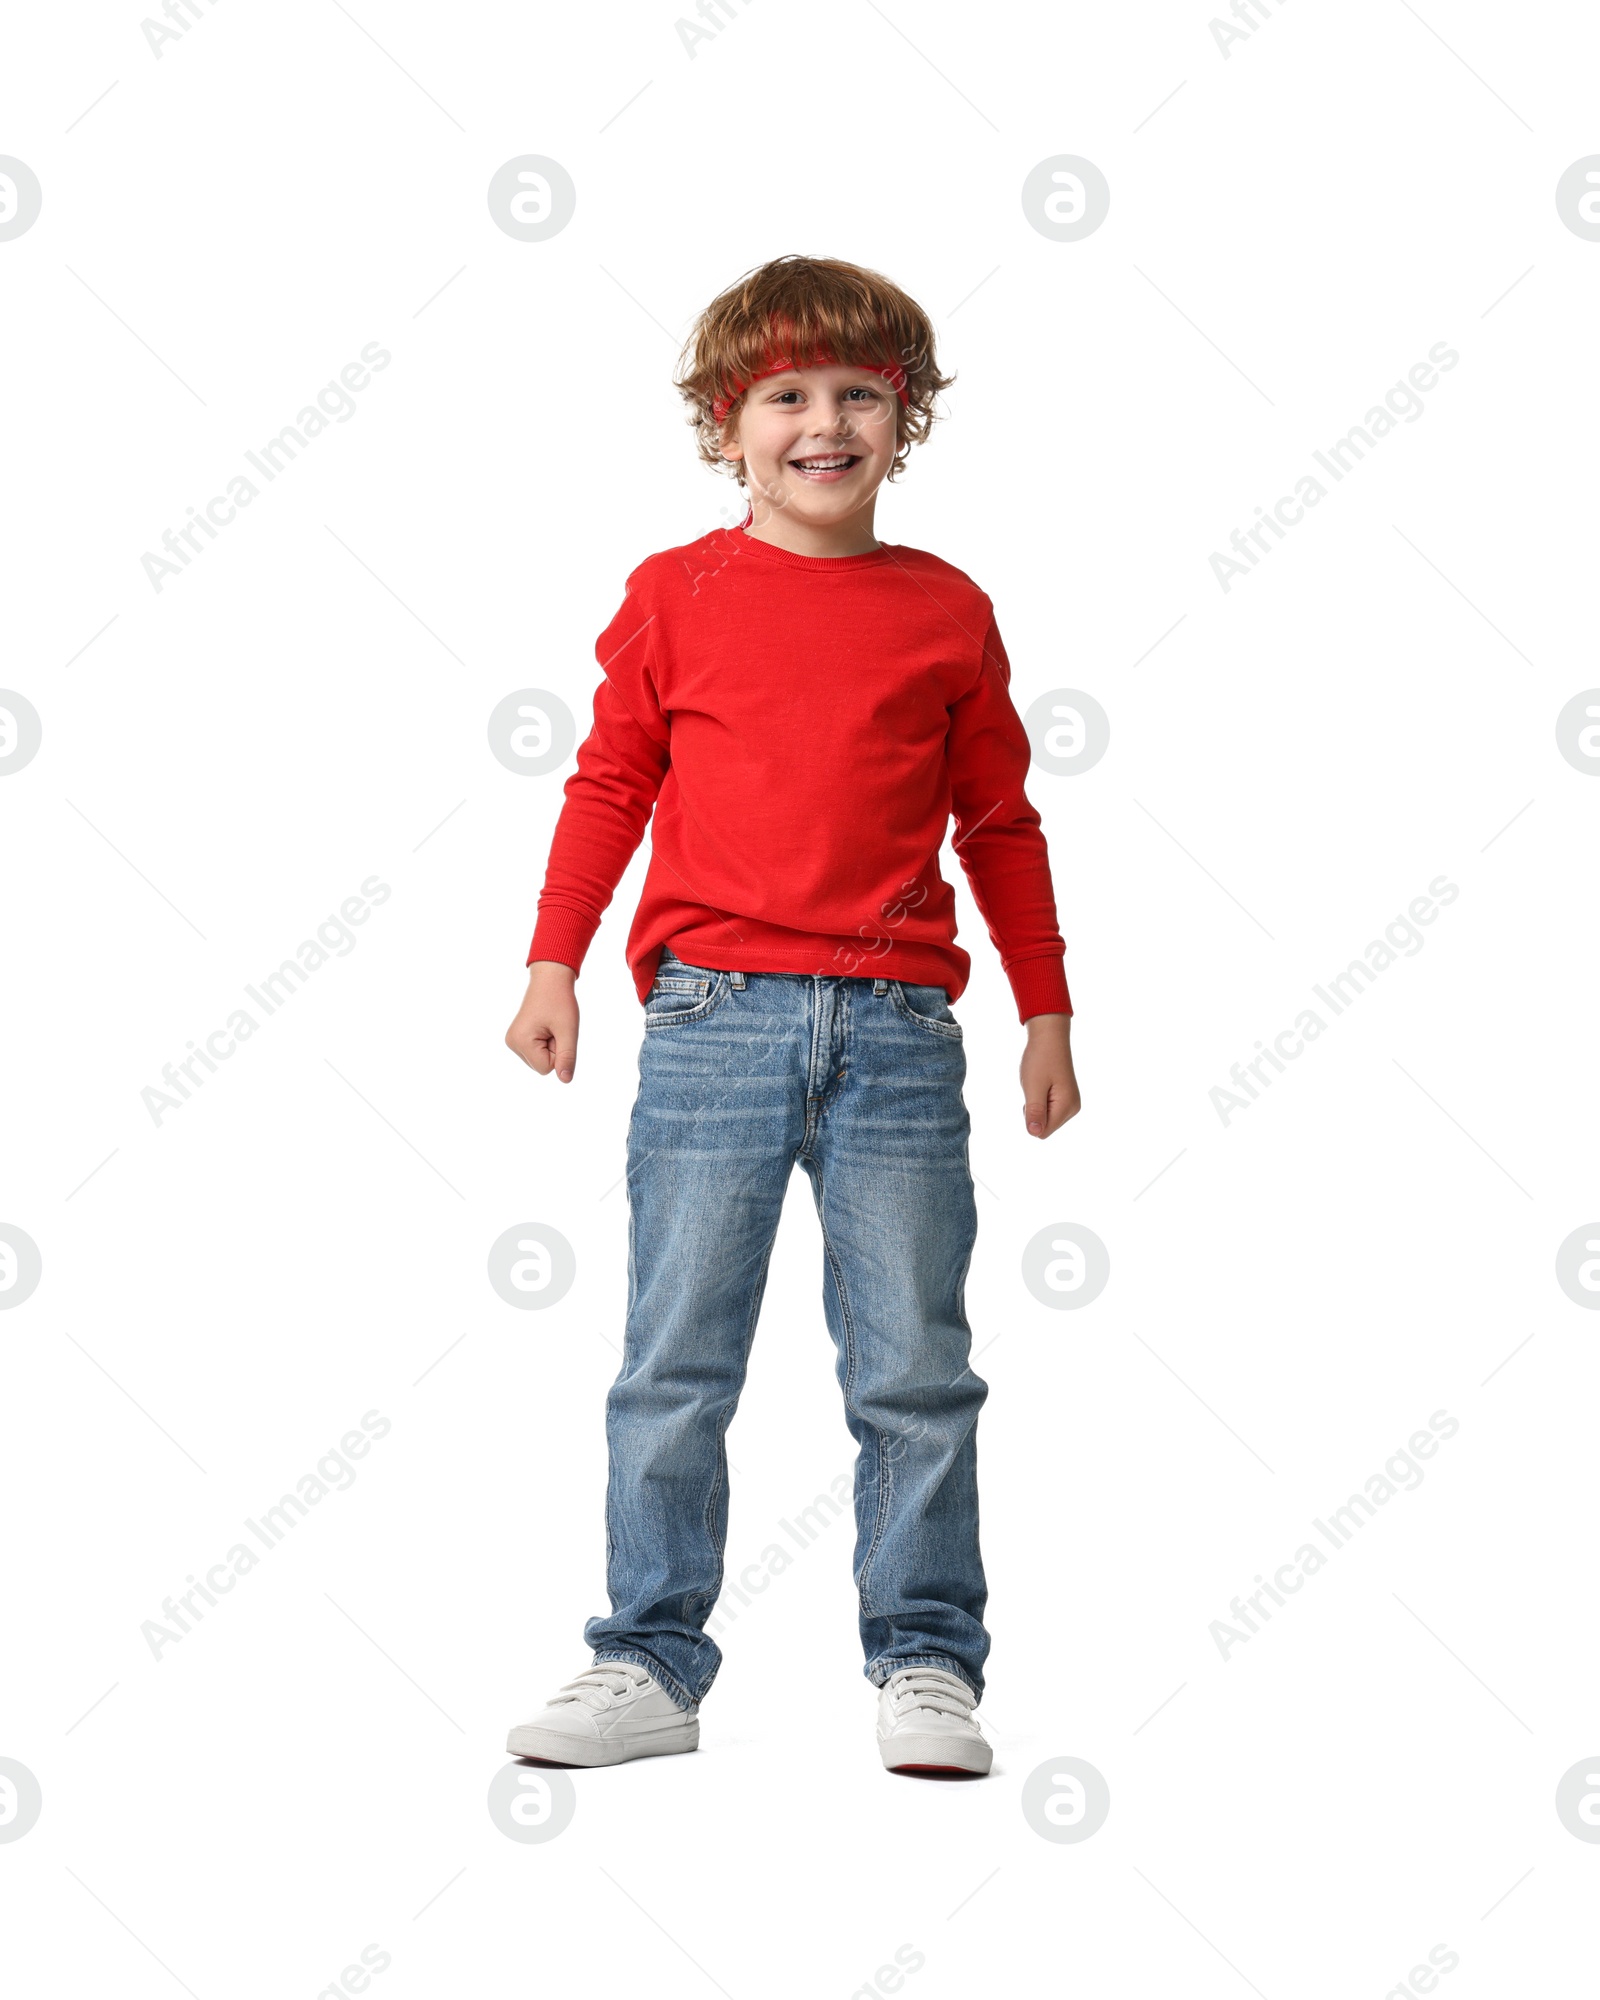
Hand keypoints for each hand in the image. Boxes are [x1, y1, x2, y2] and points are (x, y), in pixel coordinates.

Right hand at [506, 961, 578, 1081]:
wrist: (550, 980)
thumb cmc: (560, 1001)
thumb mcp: (568, 1030)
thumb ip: (567, 1056)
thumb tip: (565, 1080)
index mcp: (521, 1041)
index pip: (546, 1068)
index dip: (558, 1052)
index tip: (557, 1030)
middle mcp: (512, 1043)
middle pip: (542, 1066)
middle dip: (554, 1049)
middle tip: (554, 1027)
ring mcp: (512, 1041)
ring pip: (540, 1060)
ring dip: (550, 1046)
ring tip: (550, 1025)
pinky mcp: (517, 1038)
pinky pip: (537, 1053)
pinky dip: (545, 1043)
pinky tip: (544, 1026)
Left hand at [1020, 1013, 1079, 1138]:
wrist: (1049, 1036)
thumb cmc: (1040, 1059)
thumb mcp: (1033, 1087)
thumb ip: (1035, 1112)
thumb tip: (1034, 1133)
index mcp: (1067, 1107)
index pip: (1042, 1132)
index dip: (1030, 1118)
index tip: (1031, 1096)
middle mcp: (1073, 1108)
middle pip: (1044, 1127)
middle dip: (1033, 1112)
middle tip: (1035, 1088)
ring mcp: (1070, 1103)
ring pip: (1044, 1119)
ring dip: (1035, 1105)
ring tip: (1039, 1084)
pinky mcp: (1065, 1098)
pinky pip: (1046, 1109)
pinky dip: (1039, 1100)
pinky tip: (1042, 1084)